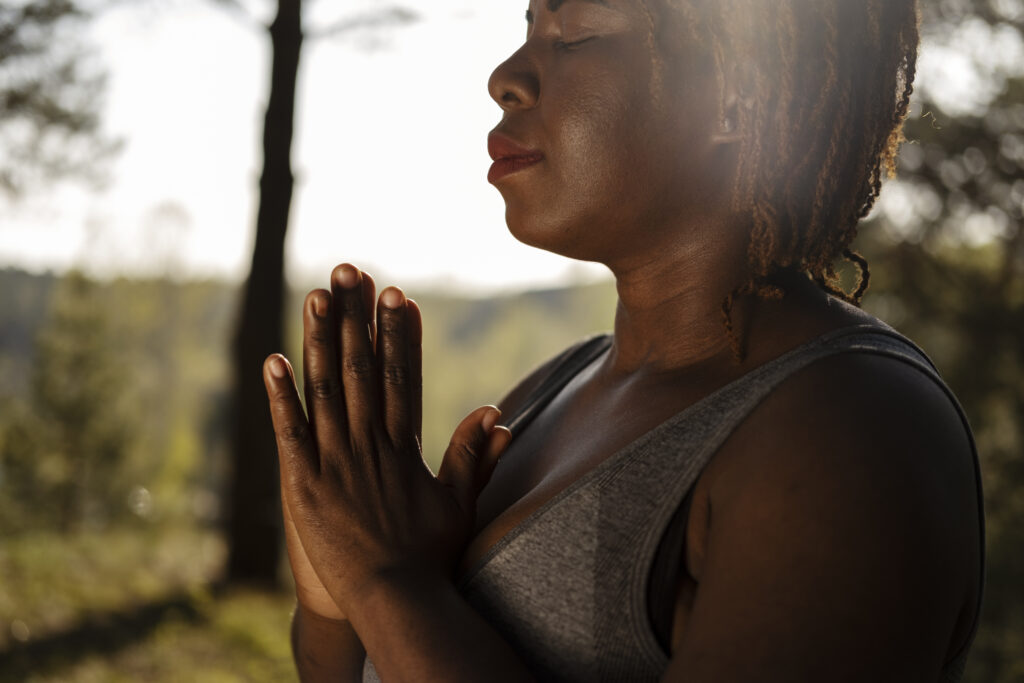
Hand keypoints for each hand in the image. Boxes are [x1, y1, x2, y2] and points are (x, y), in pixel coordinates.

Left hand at [264, 264, 510, 618]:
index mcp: (405, 446)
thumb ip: (472, 455)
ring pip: (326, 390)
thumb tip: (496, 414)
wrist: (396, 600)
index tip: (397, 294)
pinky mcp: (304, 485)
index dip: (399, 333)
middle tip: (351, 272)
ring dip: (319, 340)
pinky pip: (290, 433)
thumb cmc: (430, 555)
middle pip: (363, 368)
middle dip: (356, 317)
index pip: (404, 376)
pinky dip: (280, 397)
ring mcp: (335, 462)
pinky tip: (272, 360)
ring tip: (315, 295)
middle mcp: (371, 444)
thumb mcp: (459, 502)